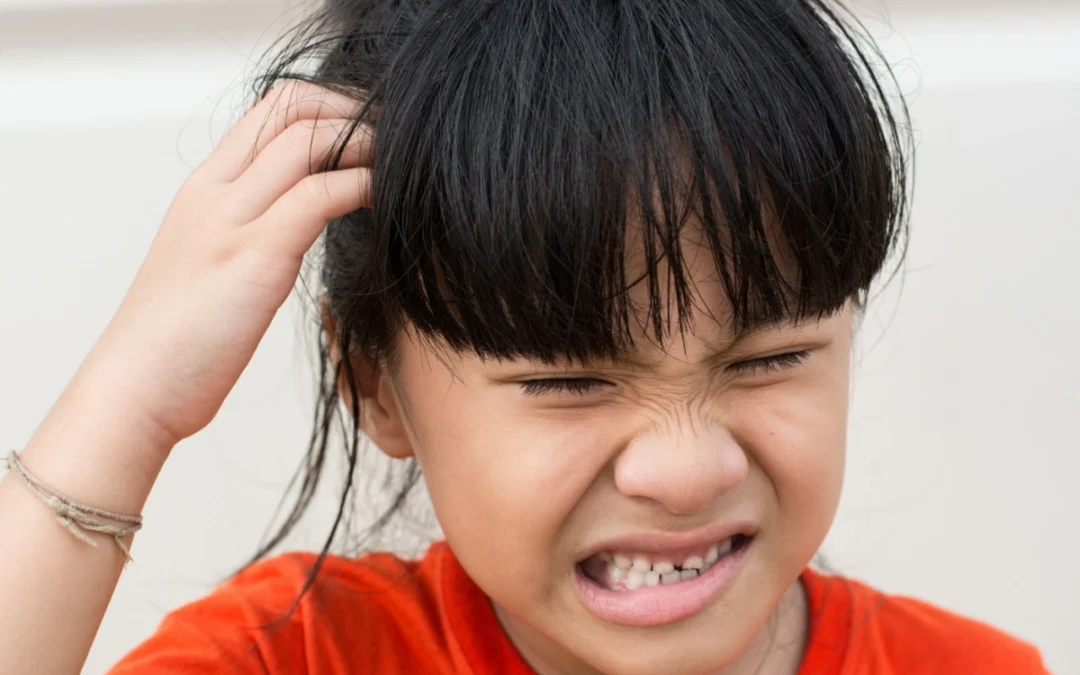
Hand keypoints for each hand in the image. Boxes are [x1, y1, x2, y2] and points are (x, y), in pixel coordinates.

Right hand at [87, 82, 370, 446]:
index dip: (330, 106)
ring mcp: (231, 219)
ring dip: (367, 143)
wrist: (136, 388)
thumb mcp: (210, 265)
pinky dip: (364, 186)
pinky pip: (319, 195)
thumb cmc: (178, 342)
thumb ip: (248, 232)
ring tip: (405, 166)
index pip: (270, 109)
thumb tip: (298, 226)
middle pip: (291, 107)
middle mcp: (214, 191)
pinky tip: (389, 202)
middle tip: (399, 139)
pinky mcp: (254, 255)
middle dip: (355, 110)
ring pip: (308, 138)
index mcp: (204, 189)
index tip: (372, 131)